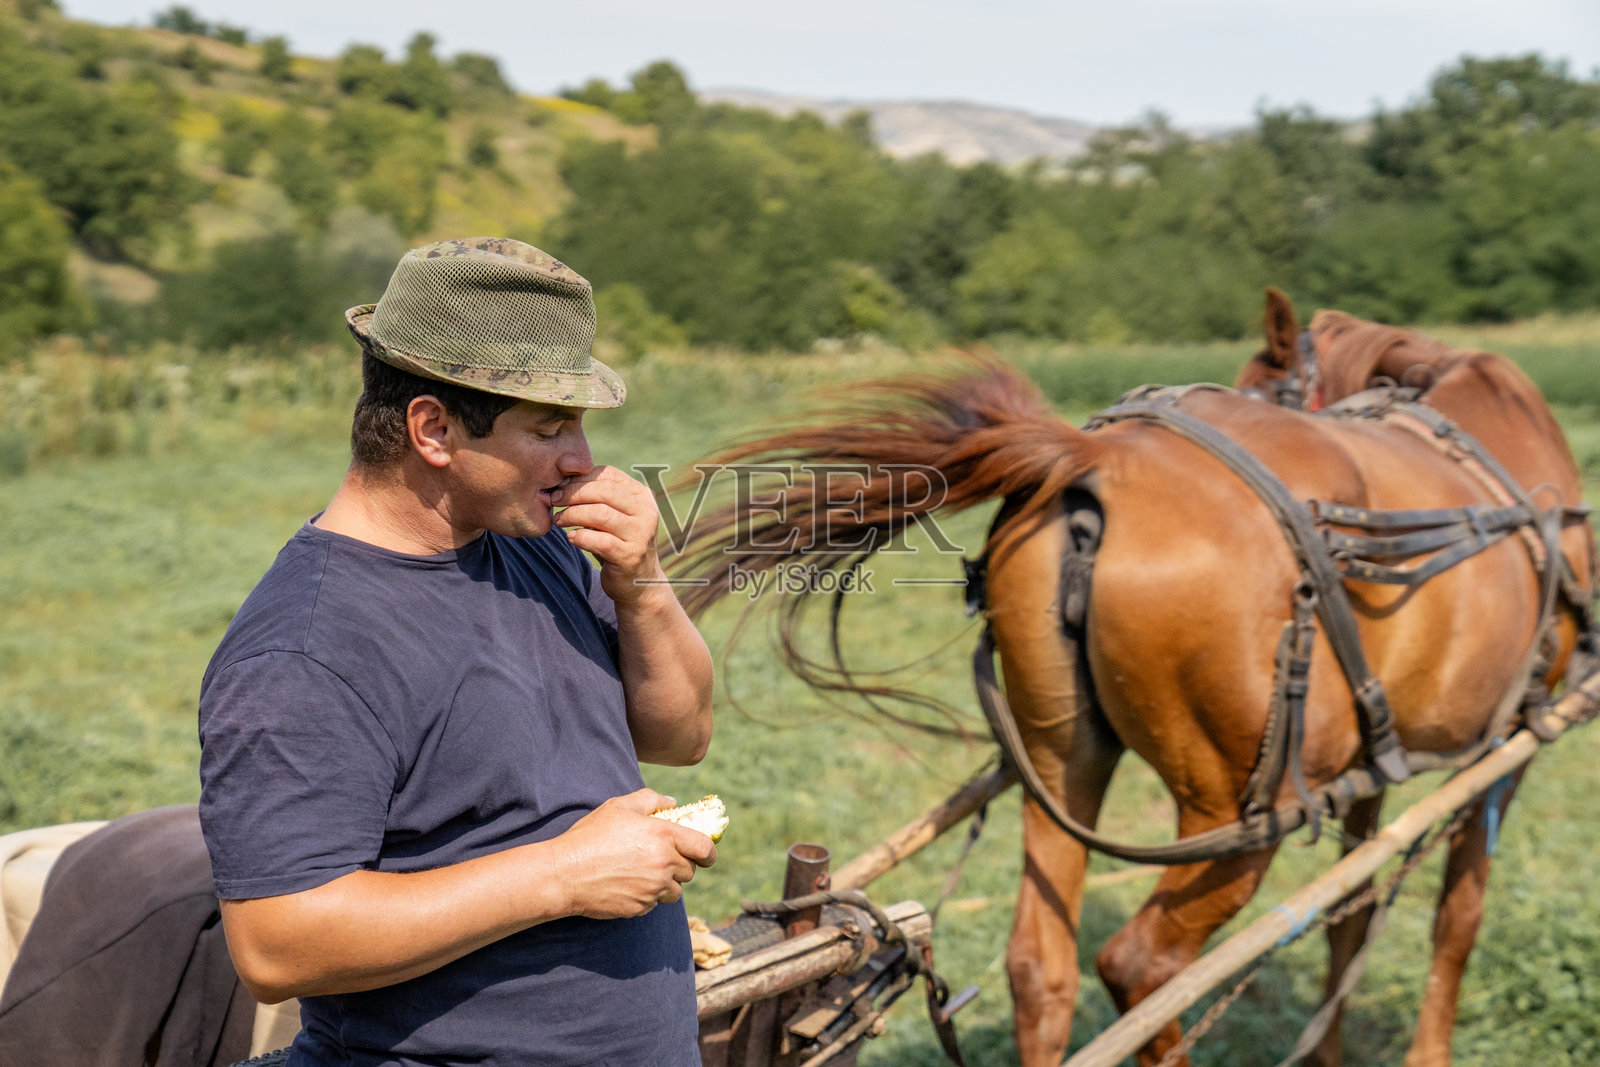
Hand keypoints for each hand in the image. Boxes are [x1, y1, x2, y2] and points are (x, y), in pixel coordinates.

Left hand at [552, 466, 664, 604]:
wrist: (638, 582)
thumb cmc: (618, 541)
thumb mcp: (613, 514)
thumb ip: (596, 496)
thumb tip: (560, 479)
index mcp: (641, 495)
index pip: (608, 474)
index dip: (579, 477)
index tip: (558, 485)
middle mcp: (645, 512)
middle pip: (604, 491)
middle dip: (573, 493)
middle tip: (553, 500)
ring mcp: (640, 534)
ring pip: (600, 514)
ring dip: (572, 515)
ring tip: (559, 520)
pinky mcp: (630, 556)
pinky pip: (599, 541)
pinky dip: (580, 537)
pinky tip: (571, 538)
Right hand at [554, 789, 716, 920]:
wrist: (564, 873)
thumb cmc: (590, 836)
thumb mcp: (619, 807)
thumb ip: (650, 799)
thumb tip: (673, 803)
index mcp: (664, 836)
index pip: (705, 848)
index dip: (709, 852)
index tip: (705, 855)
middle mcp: (663, 864)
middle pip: (690, 871)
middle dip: (680, 865)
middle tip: (659, 857)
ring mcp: (653, 889)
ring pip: (674, 891)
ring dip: (665, 883)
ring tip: (641, 872)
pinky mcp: (640, 908)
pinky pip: (654, 904)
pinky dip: (647, 896)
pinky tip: (626, 884)